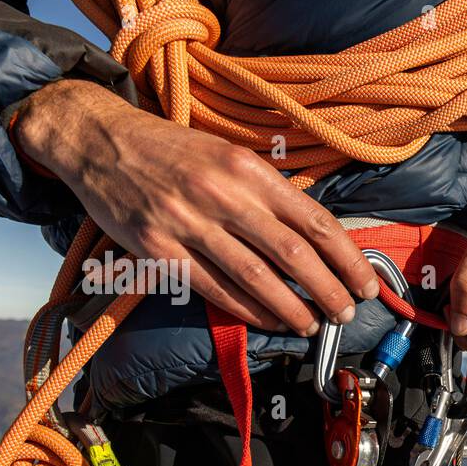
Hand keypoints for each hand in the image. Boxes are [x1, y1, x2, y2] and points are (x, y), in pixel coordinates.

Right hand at [11, 80, 377, 334]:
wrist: (99, 139)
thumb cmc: (174, 151)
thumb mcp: (229, 154)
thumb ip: (270, 193)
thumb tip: (318, 236)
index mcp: (249, 169)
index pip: (315, 221)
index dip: (347, 258)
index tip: (366, 283)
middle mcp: (223, 194)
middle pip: (293, 254)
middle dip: (328, 290)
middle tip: (345, 313)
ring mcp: (188, 223)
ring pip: (256, 278)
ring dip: (292, 309)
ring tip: (313, 326)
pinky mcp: (159, 249)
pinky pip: (214, 289)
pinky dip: (248, 310)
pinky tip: (270, 321)